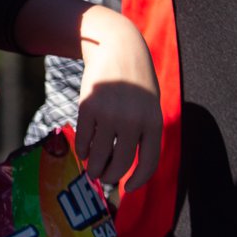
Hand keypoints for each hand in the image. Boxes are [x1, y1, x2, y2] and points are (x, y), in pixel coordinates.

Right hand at [73, 6, 160, 195]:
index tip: (129, 188)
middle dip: (110, 176)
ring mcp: (109, 114)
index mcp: (153, 122)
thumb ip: (143, 132)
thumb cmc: (136, 83)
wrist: (118, 48)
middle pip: (120, 163)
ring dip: (93, 167)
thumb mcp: (150, 105)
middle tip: (104, 178)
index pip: (148, 163)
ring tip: (92, 169)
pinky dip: (83, 150)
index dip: (138, 181)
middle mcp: (132, 120)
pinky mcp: (88, 107)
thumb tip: (125, 168)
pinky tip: (85, 150)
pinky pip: (84, 140)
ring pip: (98, 155)